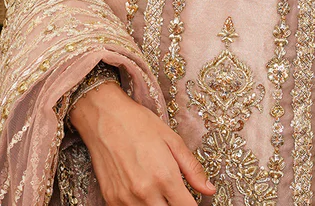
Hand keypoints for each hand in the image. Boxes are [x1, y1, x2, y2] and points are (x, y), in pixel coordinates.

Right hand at [68, 81, 215, 204]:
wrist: (105, 117)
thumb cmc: (139, 123)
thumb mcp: (172, 140)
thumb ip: (192, 168)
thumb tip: (209, 189)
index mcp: (164, 177)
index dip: (193, 205)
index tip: (191, 198)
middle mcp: (145, 193)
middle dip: (175, 205)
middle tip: (174, 193)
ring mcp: (126, 199)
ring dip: (158, 205)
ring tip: (158, 190)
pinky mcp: (111, 200)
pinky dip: (140, 205)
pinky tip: (142, 191)